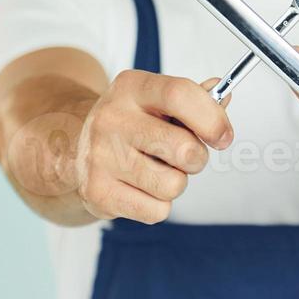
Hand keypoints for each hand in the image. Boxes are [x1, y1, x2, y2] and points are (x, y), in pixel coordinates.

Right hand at [74, 70, 233, 223]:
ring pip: (174, 185)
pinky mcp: (97, 192)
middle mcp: (112, 118)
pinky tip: (139, 187)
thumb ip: (193, 98)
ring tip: (155, 170)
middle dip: (196, 158)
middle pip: (184, 149)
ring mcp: (101, 156)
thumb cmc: (130, 124)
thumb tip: (223, 95)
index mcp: (131, 87)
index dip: (212, 119)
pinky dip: (157, 205)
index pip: (180, 95)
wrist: (75, 148)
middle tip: (182, 155)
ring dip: (175, 182)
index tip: (223, 137)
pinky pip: (157, 211)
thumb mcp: (155, 100)